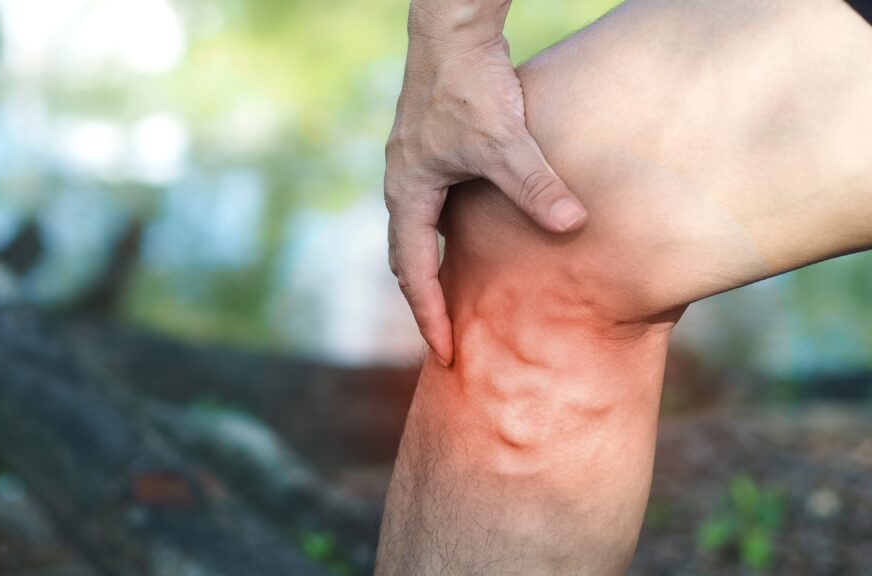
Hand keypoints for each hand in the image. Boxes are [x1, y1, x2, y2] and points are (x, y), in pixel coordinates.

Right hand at [385, 30, 587, 365]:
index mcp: (408, 194)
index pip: (412, 273)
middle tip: (448, 340)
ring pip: (421, 232)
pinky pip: (437, 206)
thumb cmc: (468, 84)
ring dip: (437, 268)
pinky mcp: (435, 148)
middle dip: (426, 301)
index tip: (444, 354)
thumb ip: (536, 185)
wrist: (451, 31)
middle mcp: (405, 184)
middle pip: (407, 259)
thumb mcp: (504, 141)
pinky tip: (481, 240)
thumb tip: (573, 225)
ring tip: (462, 300)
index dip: (429, 316)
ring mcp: (417, 166)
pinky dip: (451, 235)